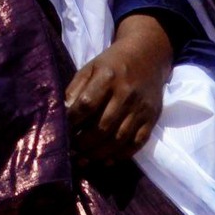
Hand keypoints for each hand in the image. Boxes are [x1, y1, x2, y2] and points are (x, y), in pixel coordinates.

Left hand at [66, 13, 175, 165]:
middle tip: (72, 151)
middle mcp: (126, 93)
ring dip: (99, 153)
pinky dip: (121, 155)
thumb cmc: (112, 63)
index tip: (61, 132)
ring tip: (84, 158)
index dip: (72, 122)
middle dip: (83, 143)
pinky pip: (137, 143)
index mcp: (108, 76)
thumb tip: (62, 114)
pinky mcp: (152, 118)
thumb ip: (75, 89)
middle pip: (102, 127)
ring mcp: (141, 107)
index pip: (86, 104)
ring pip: (119, 139)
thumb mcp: (90, 68)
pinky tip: (107, 159)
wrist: (147, 55)